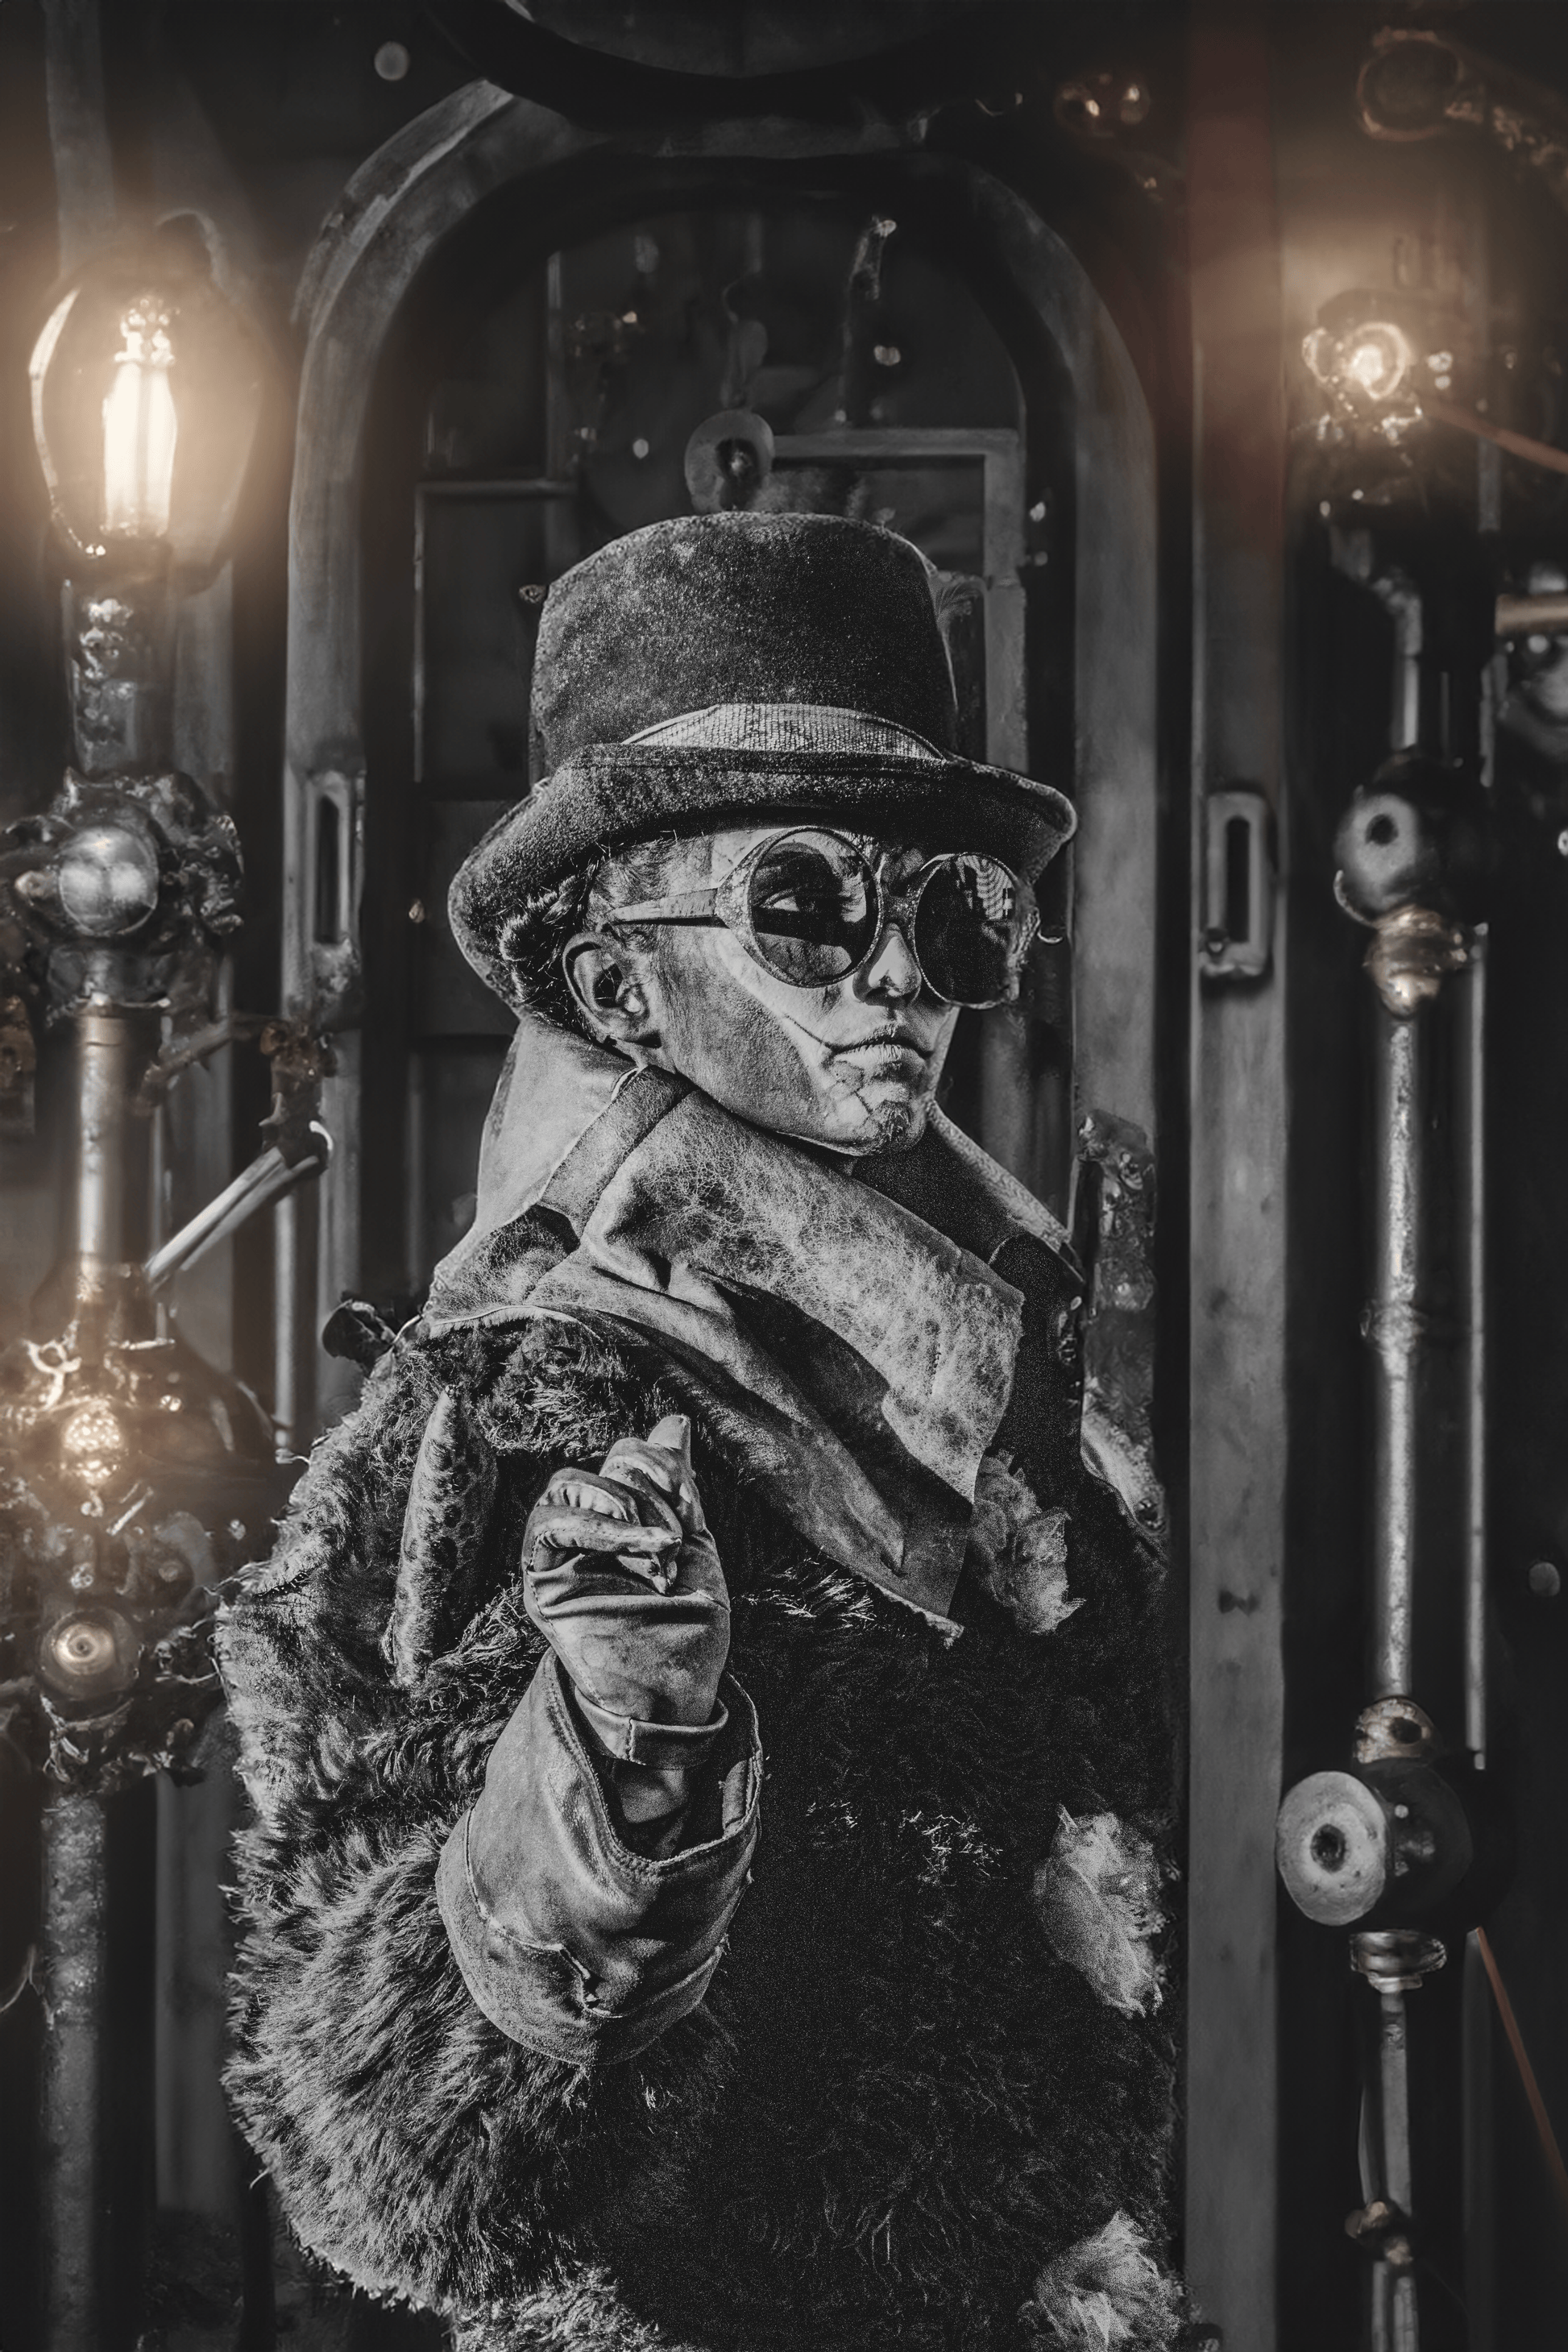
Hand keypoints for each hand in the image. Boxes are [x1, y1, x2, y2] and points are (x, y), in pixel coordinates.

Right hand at [522, 1415, 729, 1729]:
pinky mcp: (543, 1580)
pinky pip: (549, 1525)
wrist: (678, 1687)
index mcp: (624, 1518)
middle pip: (602, 1468)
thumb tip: (673, 1421)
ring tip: (660, 1548)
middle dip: (648, 1493)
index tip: (690, 1505)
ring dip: (624, 1508)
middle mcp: (588, 1530)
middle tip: (677, 1541)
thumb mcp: (692, 1542)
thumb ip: (676, 1485)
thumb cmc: (688, 1624)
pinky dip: (595, 1523)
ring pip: (567, 1485)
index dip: (659, 1464)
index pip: (625, 1457)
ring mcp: (561, 1554)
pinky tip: (634, 1543)